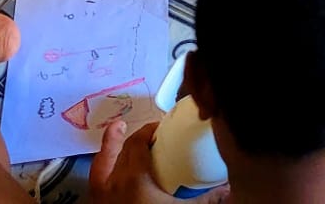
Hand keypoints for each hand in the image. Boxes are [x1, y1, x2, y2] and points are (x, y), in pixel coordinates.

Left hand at [89, 120, 228, 203]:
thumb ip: (206, 199)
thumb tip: (228, 189)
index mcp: (134, 178)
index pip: (138, 143)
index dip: (148, 130)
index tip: (160, 127)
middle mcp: (113, 182)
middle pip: (121, 150)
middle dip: (134, 137)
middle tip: (146, 133)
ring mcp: (101, 196)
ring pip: (101, 163)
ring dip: (110, 147)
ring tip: (117, 132)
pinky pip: (96, 181)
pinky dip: (102, 169)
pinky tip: (110, 170)